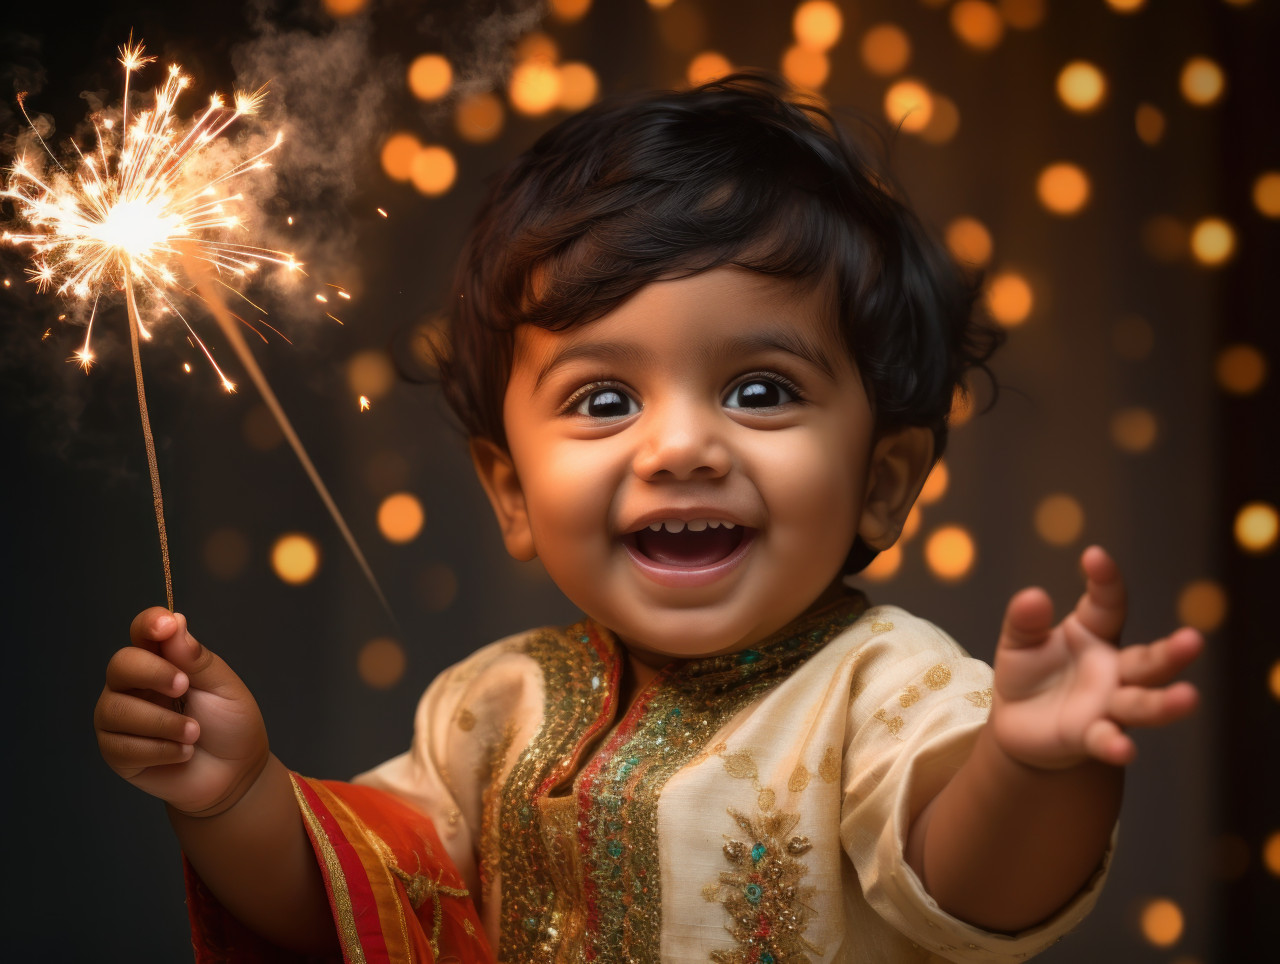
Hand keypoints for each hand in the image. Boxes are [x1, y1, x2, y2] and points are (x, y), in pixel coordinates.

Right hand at [94, 608, 269, 815]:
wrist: (234, 774)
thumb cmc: (230, 724)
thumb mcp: (224, 687)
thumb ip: (197, 658)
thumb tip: (176, 621)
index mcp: (162, 660)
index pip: (143, 631)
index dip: (149, 623)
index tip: (166, 626)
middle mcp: (133, 685)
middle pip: (121, 664)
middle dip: (153, 673)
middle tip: (184, 686)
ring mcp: (121, 718)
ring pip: (117, 709)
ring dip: (162, 722)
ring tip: (194, 733)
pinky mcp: (117, 751)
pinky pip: (121, 745)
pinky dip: (160, 749)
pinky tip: (182, 753)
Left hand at [989, 546, 1201, 769]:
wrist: (1019, 725)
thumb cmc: (1027, 673)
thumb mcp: (1018, 642)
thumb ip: (1025, 621)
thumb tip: (1034, 596)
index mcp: (1093, 633)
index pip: (1107, 604)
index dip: (1105, 581)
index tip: (1093, 556)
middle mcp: (1112, 669)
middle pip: (1148, 660)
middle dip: (1171, 652)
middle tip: (1193, 640)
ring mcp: (1107, 704)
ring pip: (1142, 703)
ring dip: (1164, 703)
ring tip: (1189, 698)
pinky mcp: (1092, 737)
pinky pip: (1107, 740)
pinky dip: (1115, 745)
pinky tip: (1123, 749)